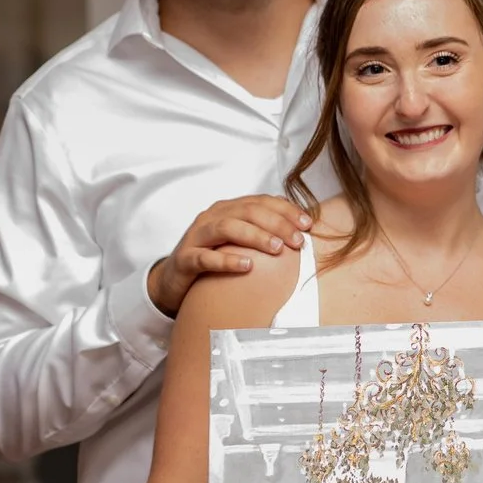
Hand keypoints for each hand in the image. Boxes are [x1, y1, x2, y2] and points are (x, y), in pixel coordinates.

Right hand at [147, 196, 311, 316]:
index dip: (286, 210)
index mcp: (228, 209)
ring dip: (255, 236)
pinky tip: (247, 266)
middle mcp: (212, 217)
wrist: (174, 281)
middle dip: (276, 224)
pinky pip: (205, 257)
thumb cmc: (214, 258)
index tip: (308, 224)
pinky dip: (227, 260)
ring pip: (227, 228)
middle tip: (298, 241)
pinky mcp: (184, 259)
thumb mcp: (239, 242)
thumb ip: (264, 232)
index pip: (261, 201)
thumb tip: (301, 229)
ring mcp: (196, 236)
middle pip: (247, 211)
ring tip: (277, 249)